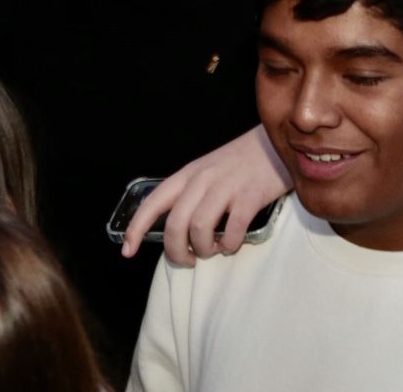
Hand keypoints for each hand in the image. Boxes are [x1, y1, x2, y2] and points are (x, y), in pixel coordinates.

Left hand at [121, 124, 292, 265]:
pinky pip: (231, 230)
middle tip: (187, 260)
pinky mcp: (250, 196)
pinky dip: (229, 244)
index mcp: (188, 174)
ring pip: (199, 229)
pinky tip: (232, 243)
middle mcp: (203, 180)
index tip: (127, 251)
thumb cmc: (241, 161)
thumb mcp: (208, 169)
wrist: (275, 141)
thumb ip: (192, 194)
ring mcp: (227, 187)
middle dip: (176, 251)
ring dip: (204, 249)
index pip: (154, 202)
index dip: (136, 228)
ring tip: (213, 250)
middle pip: (175, 224)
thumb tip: (178, 232)